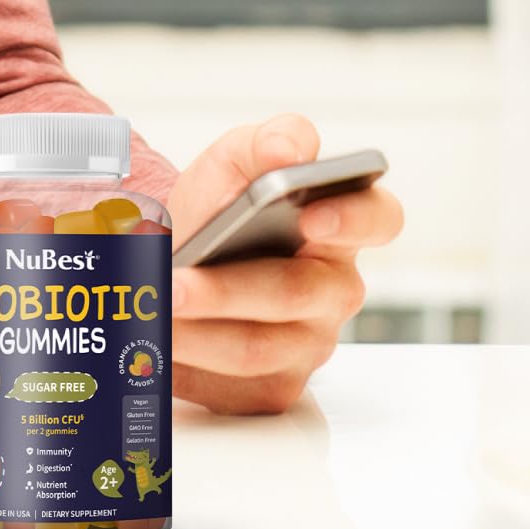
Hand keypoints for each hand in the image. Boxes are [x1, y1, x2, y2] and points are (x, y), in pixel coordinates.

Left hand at [165, 115, 402, 416]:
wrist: (183, 256)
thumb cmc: (222, 208)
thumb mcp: (236, 160)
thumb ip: (268, 142)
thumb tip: (290, 151)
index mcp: (339, 228)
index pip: (378, 219)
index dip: (352, 220)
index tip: (309, 218)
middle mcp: (333, 291)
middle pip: (294, 294)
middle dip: (228, 290)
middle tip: (175, 281)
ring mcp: (307, 344)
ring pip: (255, 348)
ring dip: (197, 331)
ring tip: (151, 310)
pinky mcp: (273, 386)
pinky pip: (232, 386)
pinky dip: (186, 363)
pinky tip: (156, 342)